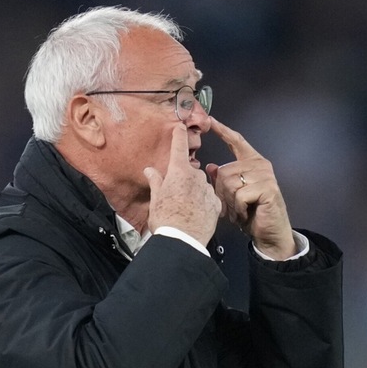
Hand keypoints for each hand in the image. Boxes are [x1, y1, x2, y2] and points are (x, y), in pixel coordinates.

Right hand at [144, 124, 221, 245]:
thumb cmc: (166, 220)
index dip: (179, 134)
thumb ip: (155, 181)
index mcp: (178, 172)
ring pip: (201, 184)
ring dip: (195, 190)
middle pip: (190, 170)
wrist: (183, 241)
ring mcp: (207, 190)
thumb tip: (150, 170)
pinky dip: (204, 201)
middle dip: (184, 177)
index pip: (179, 146)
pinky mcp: (216, 203)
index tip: (180, 126)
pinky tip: (196, 212)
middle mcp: (196, 177)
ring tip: (186, 206)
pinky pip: (209, 197)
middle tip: (175, 193)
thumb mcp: (155, 199)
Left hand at [205, 117, 295, 259]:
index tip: (211, 120)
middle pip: (224, 170)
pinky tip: (245, 213)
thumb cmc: (252, 213)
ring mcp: (265, 176)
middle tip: (232, 206)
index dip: (223, 131)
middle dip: (222, 192)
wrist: (269, 232)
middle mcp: (260, 165)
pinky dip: (238, 208)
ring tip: (240, 209)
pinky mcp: (268, 188)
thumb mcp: (232, 195)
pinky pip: (239, 195)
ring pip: (230, 183)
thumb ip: (223, 179)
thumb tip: (210, 166)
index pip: (236, 142)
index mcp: (252, 162)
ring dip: (230, 202)